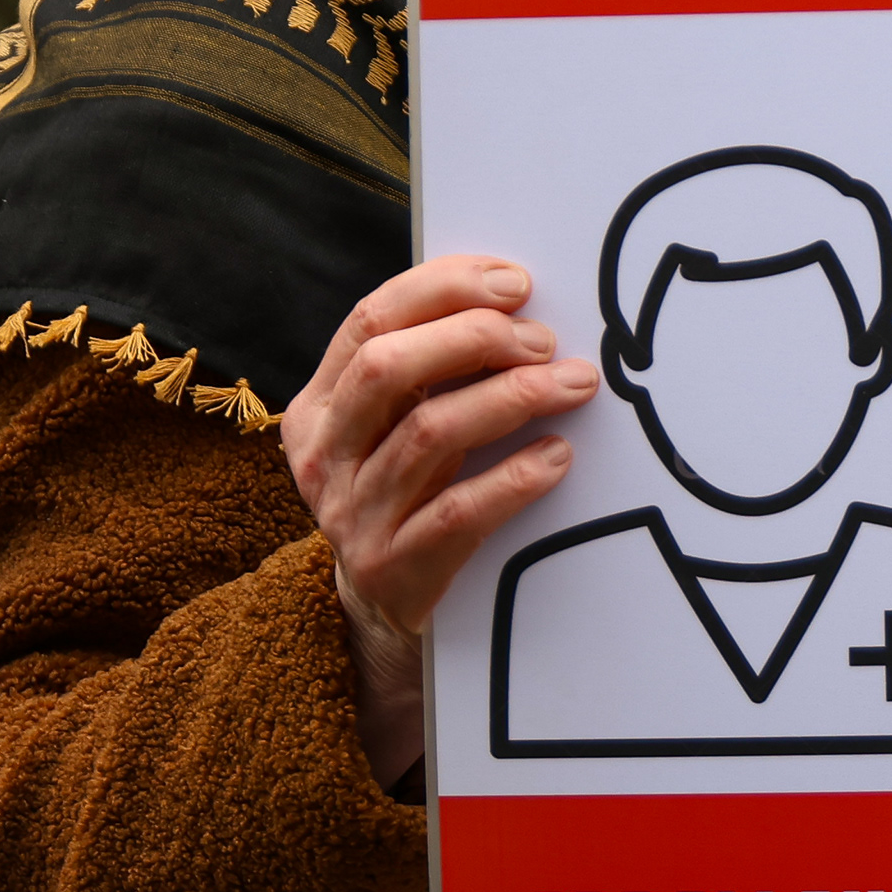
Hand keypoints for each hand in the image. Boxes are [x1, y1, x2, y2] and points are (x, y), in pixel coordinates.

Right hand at [285, 257, 600, 775]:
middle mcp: (321, 455)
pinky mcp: (391, 568)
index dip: (444, 289)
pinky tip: (558, 456)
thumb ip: (429, 368)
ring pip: (429, 434)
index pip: (371, 320)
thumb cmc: (406, 491)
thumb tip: (516, 302)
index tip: (515, 283)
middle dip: (475, 339)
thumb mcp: (394, 426)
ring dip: (512, 398)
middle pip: (388, 367)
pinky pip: (457, 512)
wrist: (381, 608)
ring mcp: (350, 514)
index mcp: (318, 404)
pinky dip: (513, 477)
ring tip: (572, 384)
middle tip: (545, 340)